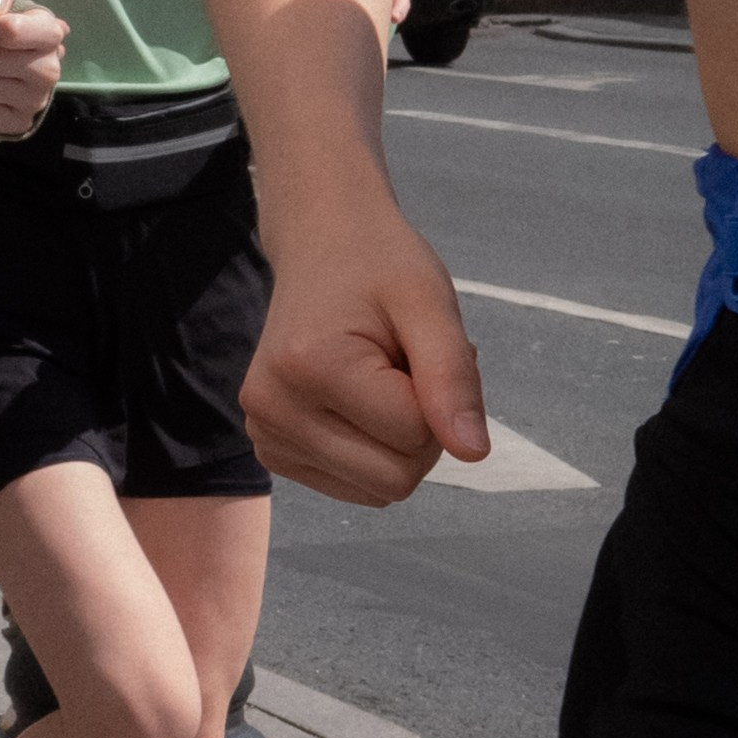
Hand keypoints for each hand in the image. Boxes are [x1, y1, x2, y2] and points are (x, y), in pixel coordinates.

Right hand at [244, 207, 488, 504]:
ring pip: (377, 491)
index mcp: (307, 367)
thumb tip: (474, 454)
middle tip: (404, 367)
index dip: (436, 398)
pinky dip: (371, 452)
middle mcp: (271, 409)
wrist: (320, 245)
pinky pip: (353, 488)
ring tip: (379, 380)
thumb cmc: (379, 265)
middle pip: (394, 479)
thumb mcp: (429, 303)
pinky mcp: (268, 449)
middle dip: (420, 431)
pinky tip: (356, 401)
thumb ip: (452, 377)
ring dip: (397, 443)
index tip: (415, 348)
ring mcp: (263, 434)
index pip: (415, 437)